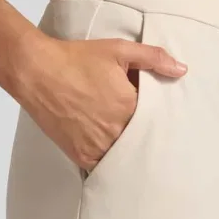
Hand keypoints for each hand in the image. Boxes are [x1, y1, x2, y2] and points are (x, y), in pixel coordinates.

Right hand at [14, 33, 187, 171]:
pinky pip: (104, 167)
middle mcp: (117, 130)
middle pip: (141, 141)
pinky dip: (110, 164)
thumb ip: (154, 58)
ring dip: (130, 154)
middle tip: (155, 142)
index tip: (163, 123)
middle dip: (146, 139)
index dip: (159, 122)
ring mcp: (99, 145)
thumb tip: (182, 70)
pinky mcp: (82, 155)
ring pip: (125, 157)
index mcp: (130, 107)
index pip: (156, 122)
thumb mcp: (119, 51)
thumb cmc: (76, 59)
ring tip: (136, 152)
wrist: (36, 71)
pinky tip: (116, 160)